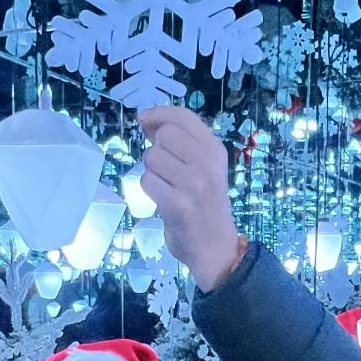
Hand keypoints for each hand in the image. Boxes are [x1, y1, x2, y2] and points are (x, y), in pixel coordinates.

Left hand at [138, 107, 241, 290]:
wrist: (215, 247)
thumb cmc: (206, 205)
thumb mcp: (206, 168)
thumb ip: (184, 143)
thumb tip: (149, 121)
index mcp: (215, 150)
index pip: (184, 117)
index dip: (159, 114)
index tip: (144, 120)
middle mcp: (207, 163)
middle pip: (164, 135)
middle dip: (156, 148)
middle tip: (164, 167)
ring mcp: (193, 184)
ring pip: (152, 158)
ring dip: (152, 172)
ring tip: (167, 186)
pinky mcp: (177, 205)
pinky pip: (147, 182)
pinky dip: (150, 190)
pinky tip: (163, 199)